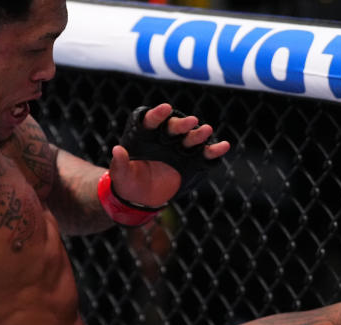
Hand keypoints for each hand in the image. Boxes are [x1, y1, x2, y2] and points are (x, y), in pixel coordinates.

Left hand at [108, 103, 229, 207]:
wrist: (141, 199)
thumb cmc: (127, 183)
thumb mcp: (121, 175)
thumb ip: (120, 164)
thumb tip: (116, 150)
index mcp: (146, 136)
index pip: (151, 121)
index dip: (158, 115)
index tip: (166, 109)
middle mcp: (164, 139)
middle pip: (174, 127)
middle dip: (182, 124)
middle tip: (190, 122)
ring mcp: (180, 150)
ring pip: (191, 138)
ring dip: (199, 134)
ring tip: (207, 130)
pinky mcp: (192, 162)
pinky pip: (205, 155)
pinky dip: (214, 151)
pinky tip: (224, 146)